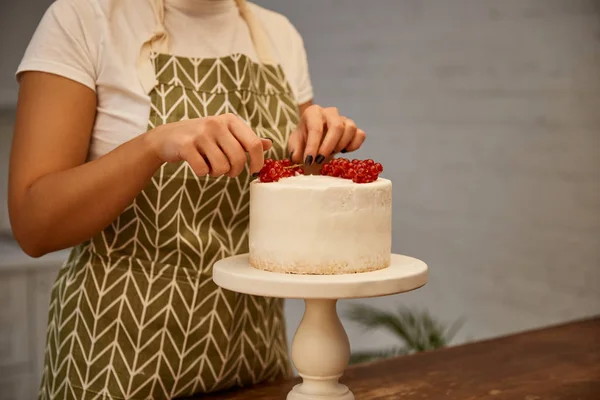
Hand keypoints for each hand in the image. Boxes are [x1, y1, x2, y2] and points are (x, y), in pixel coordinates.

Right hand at [145, 113, 271, 176]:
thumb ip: (246, 139)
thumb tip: (269, 144)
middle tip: (228, 172)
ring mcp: (201, 133)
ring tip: (210, 165)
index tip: (253, 170)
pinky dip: (202, 172)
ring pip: (222, 167)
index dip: (257, 161)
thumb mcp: (225, 133)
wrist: (166, 137)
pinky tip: (197, 164)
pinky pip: (203, 170)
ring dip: (217, 173)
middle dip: (235, 171)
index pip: (254, 144)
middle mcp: (217, 123)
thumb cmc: (201, 137)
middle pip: (238, 159)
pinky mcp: (186, 145)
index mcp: (230, 120)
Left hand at [288, 104, 365, 165]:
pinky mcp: (354, 129)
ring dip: (340, 145)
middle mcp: (330, 113)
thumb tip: (296, 157)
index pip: (315, 128)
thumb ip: (294, 150)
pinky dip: (354, 145)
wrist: (314, 143)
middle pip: (337, 126)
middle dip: (328, 146)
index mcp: (313, 113)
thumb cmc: (303, 142)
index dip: (313, 146)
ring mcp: (344, 119)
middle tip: (320, 160)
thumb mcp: (295, 145)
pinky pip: (360, 134)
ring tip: (330, 154)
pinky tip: (344, 151)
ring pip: (350, 129)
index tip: (309, 161)